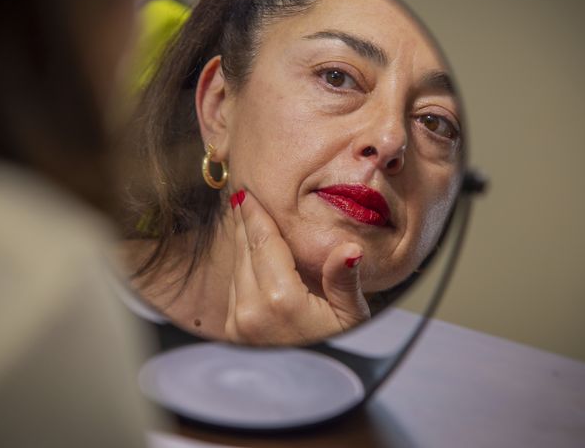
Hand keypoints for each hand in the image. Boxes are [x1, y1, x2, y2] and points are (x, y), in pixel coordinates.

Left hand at [225, 189, 370, 344]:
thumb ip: (344, 280)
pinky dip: (240, 265)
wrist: (311, 391)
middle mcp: (250, 308)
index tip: (247, 193)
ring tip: (245, 217)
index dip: (256, 214)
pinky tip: (249, 253)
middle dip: (245, 221)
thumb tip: (349, 250)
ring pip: (235, 267)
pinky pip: (233, 287)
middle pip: (244, 250)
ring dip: (241, 241)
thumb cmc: (337, 351)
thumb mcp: (351, 317)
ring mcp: (238, 321)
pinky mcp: (233, 331)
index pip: (263, 242)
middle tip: (242, 195)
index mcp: (279, 299)